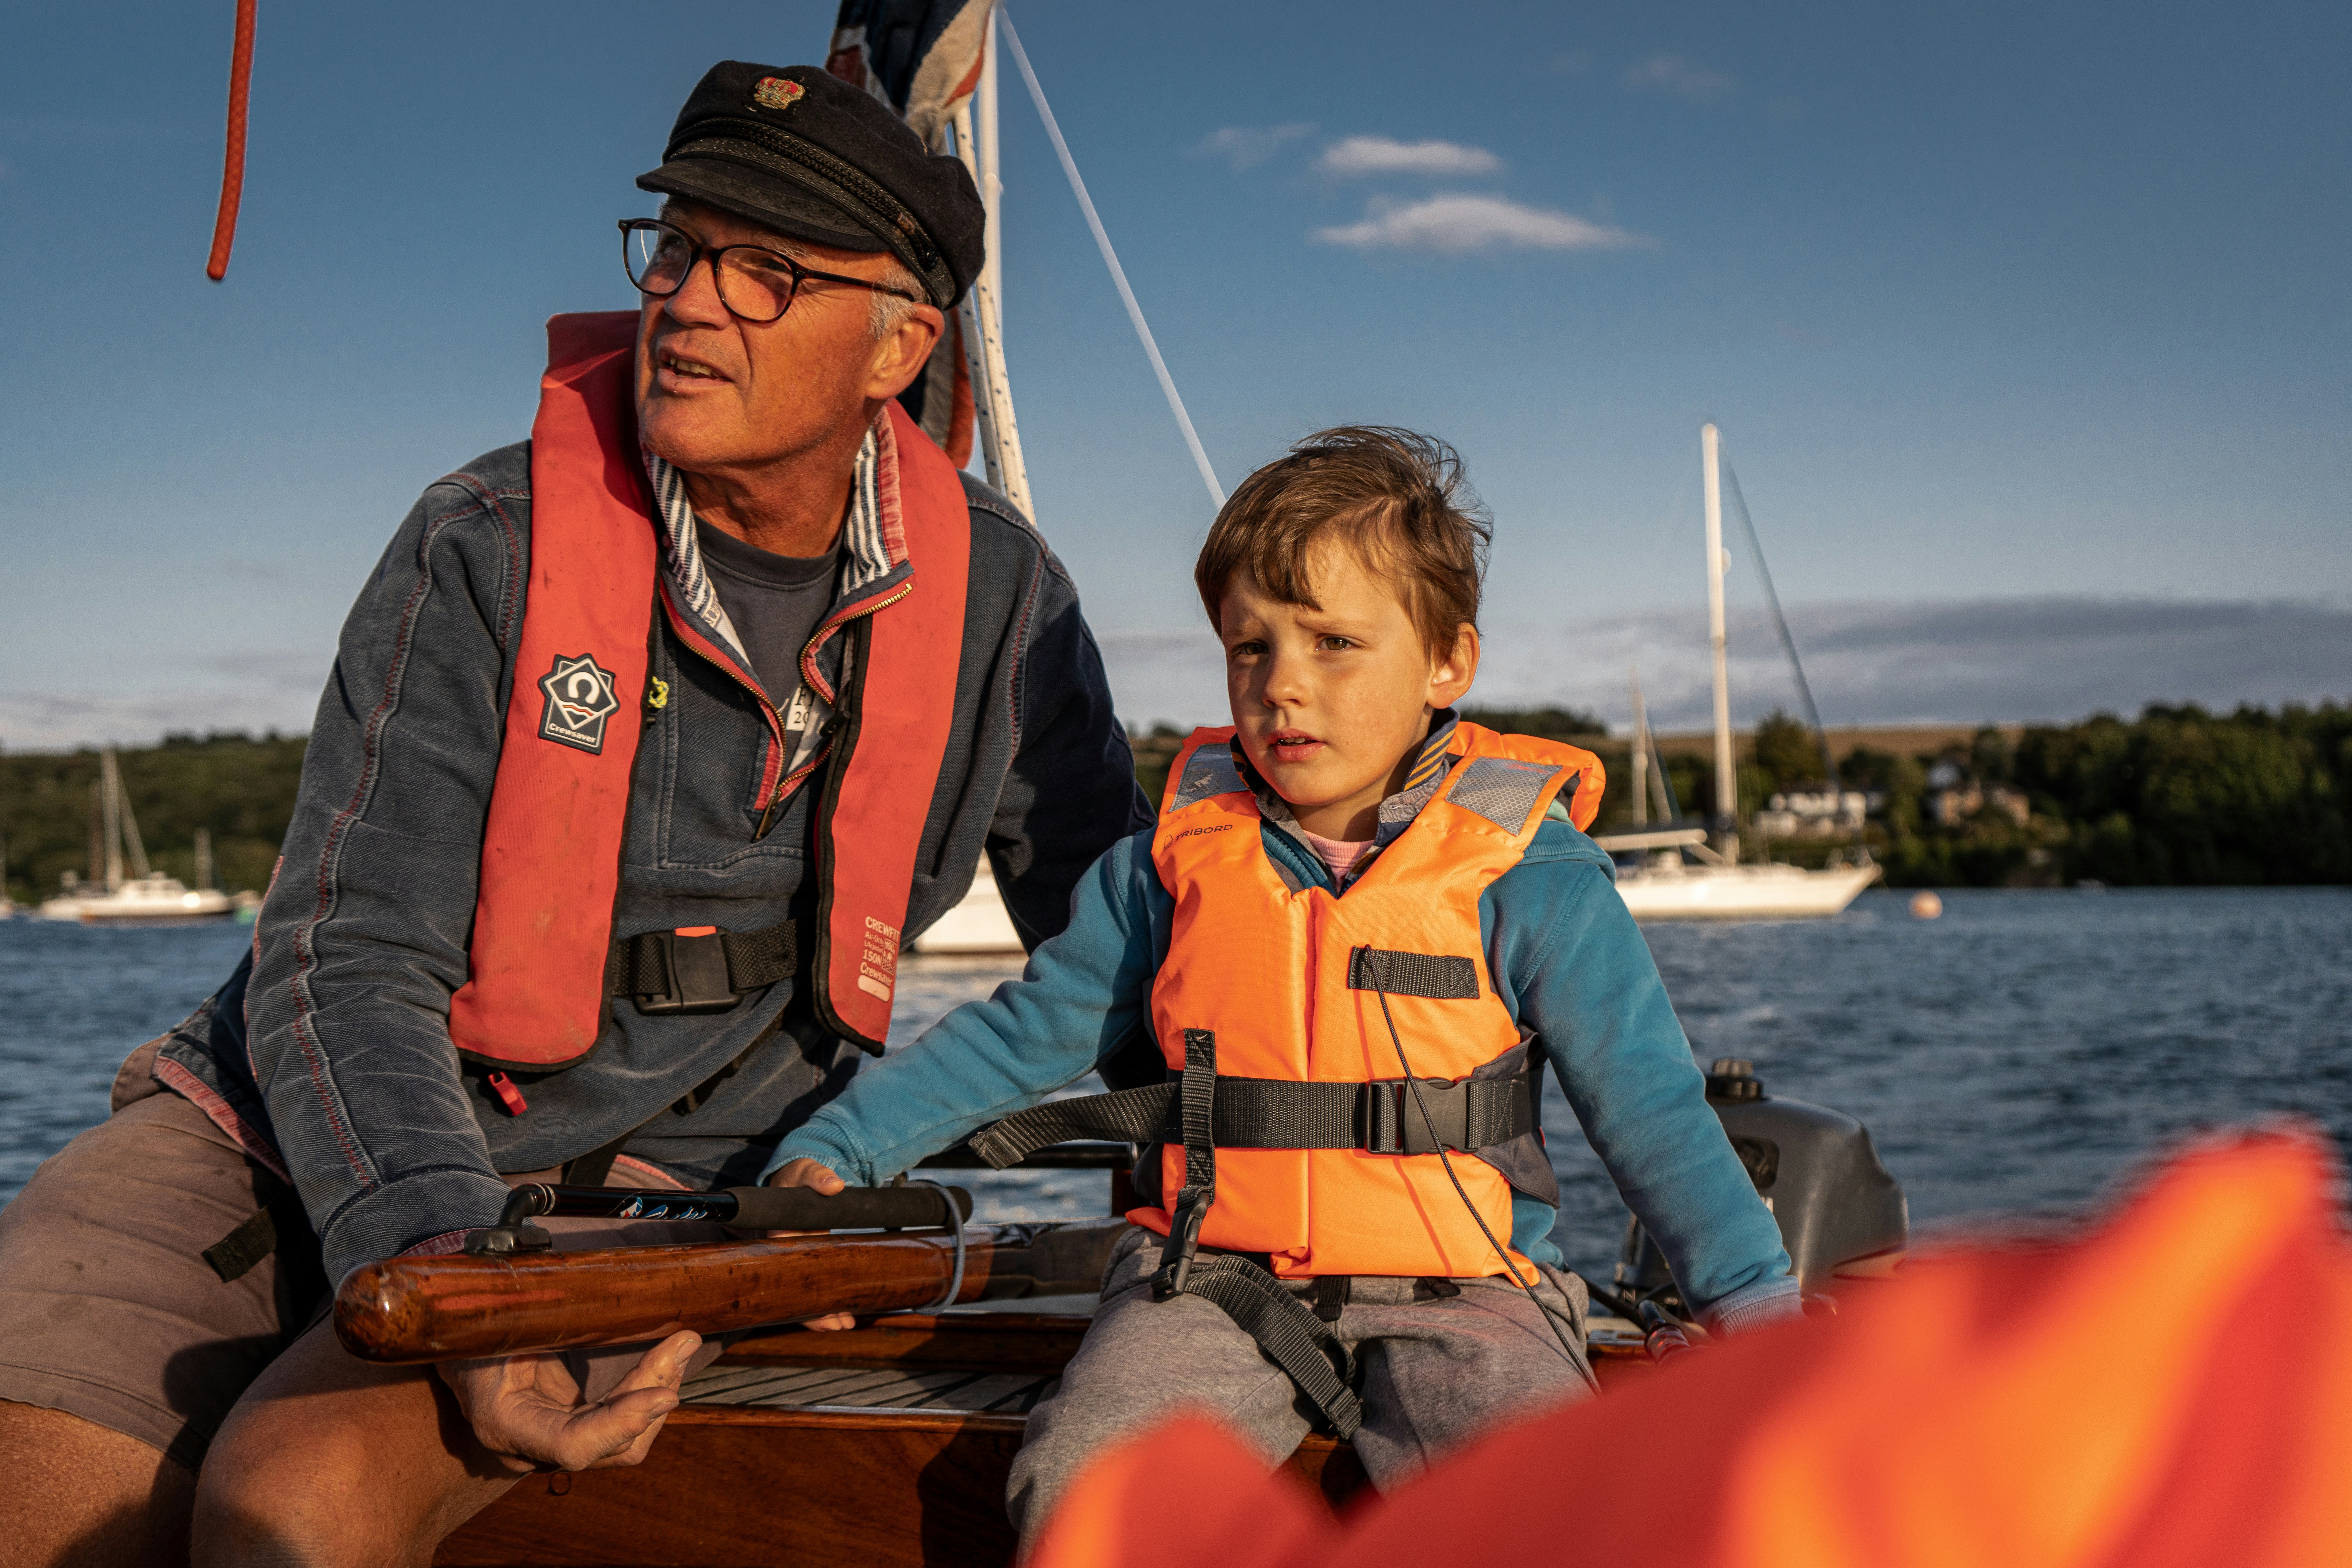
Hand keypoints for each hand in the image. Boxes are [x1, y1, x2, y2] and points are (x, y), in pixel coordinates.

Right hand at [439, 1329, 699, 1473]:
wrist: (457, 1352)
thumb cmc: (471, 1330)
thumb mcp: (494, 1319)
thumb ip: (534, 1313)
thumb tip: (582, 1283)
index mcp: (503, 1424)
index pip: (572, 1446)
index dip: (620, 1424)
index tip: (664, 1395)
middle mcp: (530, 1449)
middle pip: (611, 1446)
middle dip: (652, 1394)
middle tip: (683, 1342)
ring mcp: (554, 1448)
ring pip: (624, 1442)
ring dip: (657, 1393)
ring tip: (680, 1346)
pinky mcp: (574, 1434)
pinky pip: (619, 1427)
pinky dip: (645, 1394)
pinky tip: (665, 1361)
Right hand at [766, 1158, 854, 1330]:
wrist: (799, 1176)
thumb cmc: (797, 1175)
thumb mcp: (806, 1170)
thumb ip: (818, 1175)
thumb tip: (834, 1185)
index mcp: (780, 1234)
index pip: (786, 1270)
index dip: (798, 1294)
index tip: (817, 1309)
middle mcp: (787, 1250)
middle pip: (796, 1289)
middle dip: (815, 1312)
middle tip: (837, 1326)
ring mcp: (800, 1255)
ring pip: (807, 1290)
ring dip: (824, 1310)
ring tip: (845, 1325)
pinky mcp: (812, 1255)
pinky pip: (818, 1281)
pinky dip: (829, 1297)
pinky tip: (844, 1310)